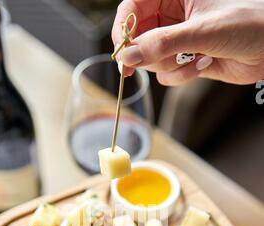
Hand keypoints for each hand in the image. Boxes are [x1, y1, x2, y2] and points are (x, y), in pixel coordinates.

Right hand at [112, 0, 263, 85]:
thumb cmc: (246, 24)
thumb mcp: (201, 31)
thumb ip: (162, 44)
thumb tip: (127, 58)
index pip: (132, 7)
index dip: (123, 29)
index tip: (122, 52)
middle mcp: (172, 15)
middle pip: (138, 37)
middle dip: (148, 53)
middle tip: (157, 61)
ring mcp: (177, 39)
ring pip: (151, 59)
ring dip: (171, 65)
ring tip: (196, 58)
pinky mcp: (185, 60)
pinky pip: (167, 74)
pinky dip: (182, 76)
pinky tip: (205, 64)